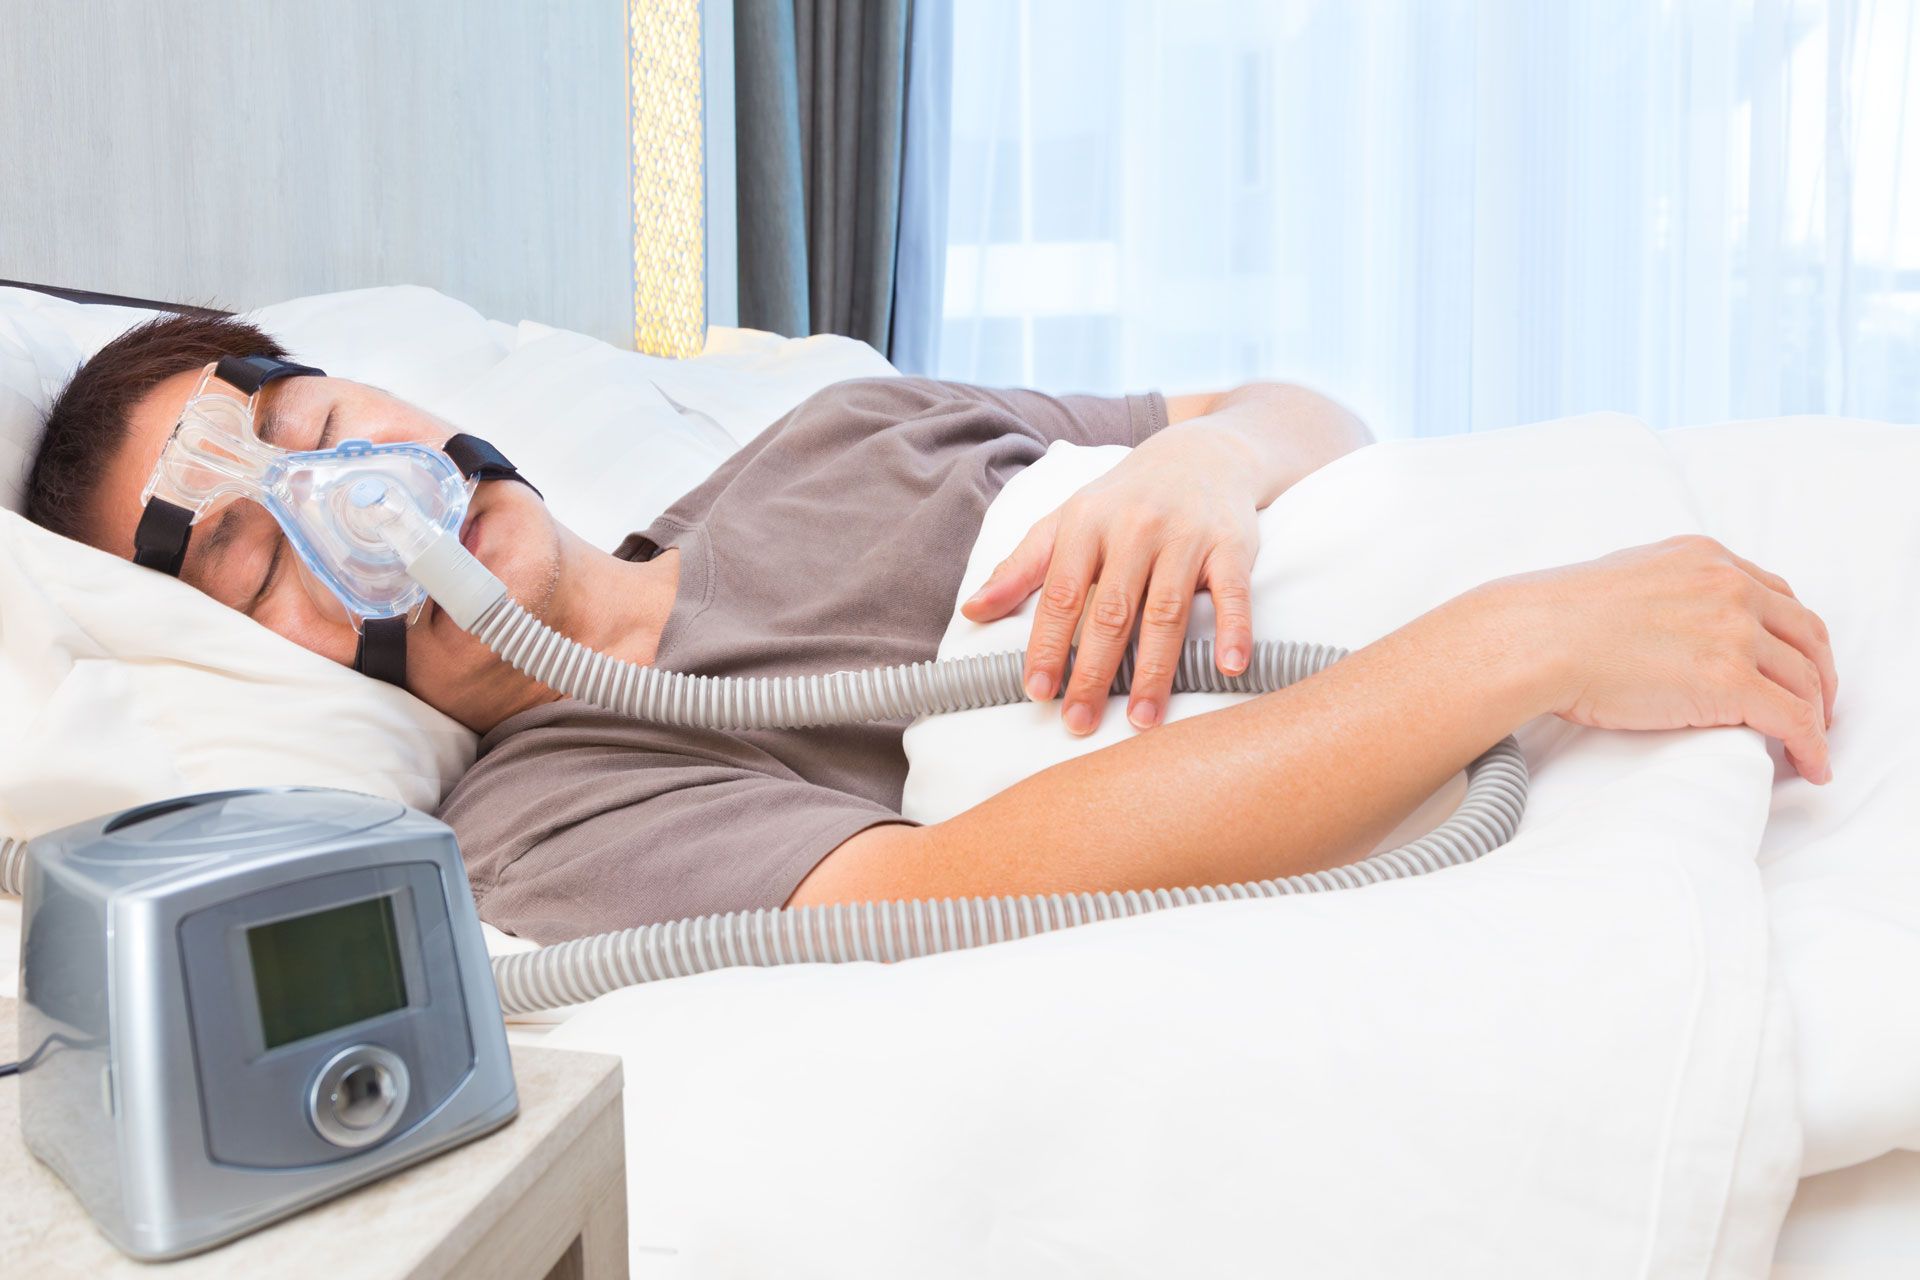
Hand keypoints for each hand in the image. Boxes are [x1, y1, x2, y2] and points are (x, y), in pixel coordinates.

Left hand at [961, 426, 1261, 734]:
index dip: (1047, 645)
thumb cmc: (1123, 500)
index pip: (1061, 595)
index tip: (1037, 691)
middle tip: (1079, 721)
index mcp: (1085, 525)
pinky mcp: (1231, 544)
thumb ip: (1021, 568)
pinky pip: (1232, 592)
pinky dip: (1235, 629)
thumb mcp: (1066, 521)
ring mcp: (1185, 536)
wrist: (1201, 455)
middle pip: (1110, 612)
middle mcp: (1134, 528)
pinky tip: (1229, 667)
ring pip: (1166, 612)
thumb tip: (971, 610)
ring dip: (1154, 670)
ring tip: (1141, 719)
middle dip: (1093, 671)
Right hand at [1504, 535, 1838, 781]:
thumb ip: (1667, 590)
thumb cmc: (1556, 617)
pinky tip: (1812, 766)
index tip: (1795, 662)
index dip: (1796, 636)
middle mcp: (1730, 587)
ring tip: (1811, 744)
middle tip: (1818, 706)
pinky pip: (1793, 720)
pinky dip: (1812, 746)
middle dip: (1819, 675)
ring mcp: (1734, 633)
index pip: (1778, 596)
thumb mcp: (1627, 575)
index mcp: (1706, 560)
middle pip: (1806, 635)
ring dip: (1816, 716)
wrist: (1536, 639)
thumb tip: (1671, 623)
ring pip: (1805, 680)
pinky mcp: (1730, 681)